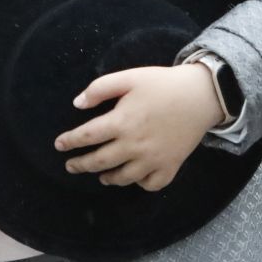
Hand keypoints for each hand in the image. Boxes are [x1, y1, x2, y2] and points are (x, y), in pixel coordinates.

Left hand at [57, 64, 225, 190]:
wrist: (202, 95)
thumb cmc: (163, 84)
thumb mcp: (129, 77)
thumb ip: (100, 88)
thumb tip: (77, 104)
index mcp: (121, 122)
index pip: (86, 137)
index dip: (69, 142)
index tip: (59, 145)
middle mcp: (134, 145)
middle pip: (99, 162)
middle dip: (80, 165)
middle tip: (71, 166)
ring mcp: (153, 159)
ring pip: (122, 178)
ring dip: (107, 178)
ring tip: (100, 175)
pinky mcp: (170, 166)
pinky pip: (150, 184)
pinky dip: (139, 183)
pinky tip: (133, 176)